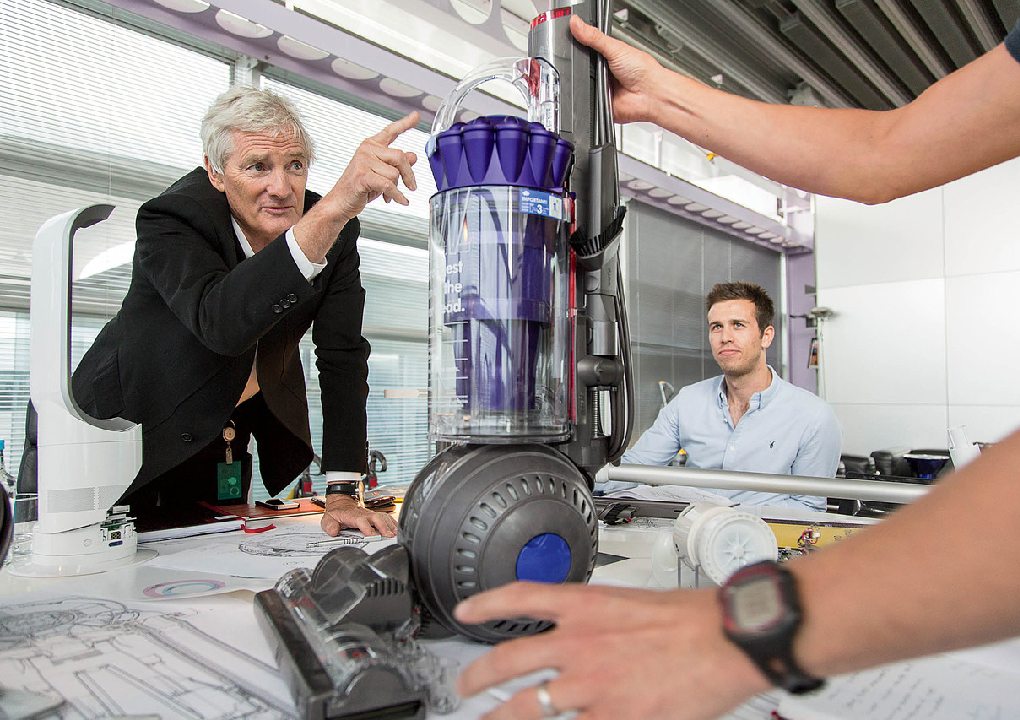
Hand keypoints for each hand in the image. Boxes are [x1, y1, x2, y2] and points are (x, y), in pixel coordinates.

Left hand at [319, 494, 397, 536]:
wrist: (341, 503)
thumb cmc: (337, 513)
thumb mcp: (328, 519)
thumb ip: (329, 526)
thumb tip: (333, 531)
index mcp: (353, 516)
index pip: (362, 521)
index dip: (368, 528)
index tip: (372, 535)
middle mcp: (364, 514)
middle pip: (376, 518)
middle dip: (383, 527)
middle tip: (389, 536)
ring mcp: (370, 514)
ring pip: (383, 517)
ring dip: (390, 525)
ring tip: (396, 533)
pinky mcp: (374, 515)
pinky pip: (385, 517)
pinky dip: (392, 522)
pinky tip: (397, 527)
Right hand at [326, 111, 419, 220]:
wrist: (341, 201)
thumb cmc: (359, 187)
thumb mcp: (381, 173)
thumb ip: (396, 163)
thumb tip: (413, 156)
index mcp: (371, 145)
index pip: (390, 131)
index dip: (404, 124)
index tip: (415, 116)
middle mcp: (367, 149)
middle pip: (400, 156)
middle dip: (409, 174)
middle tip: (412, 186)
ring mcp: (363, 161)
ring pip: (394, 173)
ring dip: (397, 188)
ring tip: (390, 195)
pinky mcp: (362, 175)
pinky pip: (388, 185)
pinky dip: (396, 195)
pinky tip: (400, 200)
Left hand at [454, 582, 768, 719]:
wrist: (725, 638)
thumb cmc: (691, 619)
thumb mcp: (632, 603)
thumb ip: (599, 620)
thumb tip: (580, 632)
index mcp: (585, 607)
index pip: (520, 598)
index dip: (486, 604)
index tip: (467, 609)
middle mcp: (579, 644)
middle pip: (509, 660)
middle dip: (477, 676)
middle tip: (464, 685)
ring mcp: (591, 685)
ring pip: (527, 707)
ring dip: (500, 718)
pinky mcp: (613, 717)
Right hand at [569, 15, 664, 124]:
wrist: (650, 94)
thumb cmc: (642, 70)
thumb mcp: (615, 48)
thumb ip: (594, 37)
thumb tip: (577, 24)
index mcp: (607, 55)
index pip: (586, 47)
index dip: (578, 44)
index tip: (570, 38)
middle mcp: (603, 71)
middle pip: (581, 66)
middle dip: (581, 64)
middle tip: (589, 62)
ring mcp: (601, 86)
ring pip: (581, 83)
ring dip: (585, 80)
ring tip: (597, 77)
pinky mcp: (598, 102)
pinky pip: (586, 99)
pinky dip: (587, 95)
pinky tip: (596, 90)